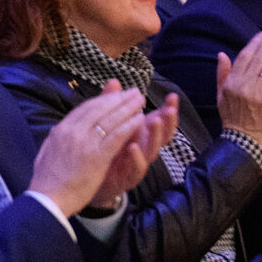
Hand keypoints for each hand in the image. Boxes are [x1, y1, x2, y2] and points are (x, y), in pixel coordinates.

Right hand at [30, 87, 145, 216]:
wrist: (47, 201)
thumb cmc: (46, 181)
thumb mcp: (46, 152)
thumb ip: (54, 138)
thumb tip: (57, 128)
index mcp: (61, 130)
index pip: (86, 108)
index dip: (104, 99)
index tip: (117, 94)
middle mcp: (73, 132)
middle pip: (101, 108)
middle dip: (119, 98)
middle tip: (134, 92)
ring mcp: (86, 143)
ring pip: (111, 119)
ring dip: (128, 108)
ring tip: (141, 101)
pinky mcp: (98, 157)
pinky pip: (117, 136)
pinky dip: (129, 125)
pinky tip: (140, 119)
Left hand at [88, 81, 177, 210]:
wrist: (88, 180)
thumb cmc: (103, 149)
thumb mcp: (108, 124)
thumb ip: (111, 103)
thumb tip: (114, 81)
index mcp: (142, 132)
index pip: (161, 118)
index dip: (169, 109)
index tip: (172, 96)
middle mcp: (144, 146)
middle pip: (163, 133)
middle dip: (168, 121)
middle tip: (168, 109)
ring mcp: (139, 162)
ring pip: (153, 149)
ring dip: (155, 135)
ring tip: (154, 122)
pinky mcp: (129, 176)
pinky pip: (137, 167)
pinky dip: (136, 157)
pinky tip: (133, 146)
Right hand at [216, 31, 261, 147]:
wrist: (244, 140)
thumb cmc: (232, 117)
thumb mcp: (221, 96)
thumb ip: (222, 73)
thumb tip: (221, 54)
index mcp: (232, 83)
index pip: (245, 57)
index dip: (255, 44)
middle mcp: (245, 85)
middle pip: (259, 58)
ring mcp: (259, 92)